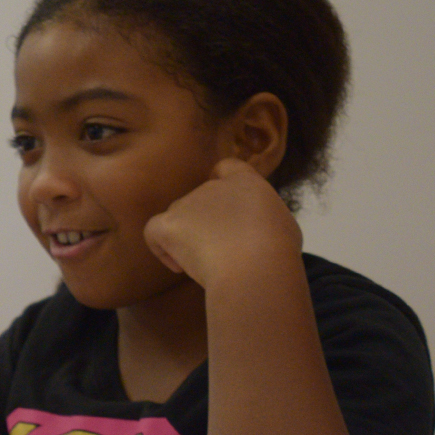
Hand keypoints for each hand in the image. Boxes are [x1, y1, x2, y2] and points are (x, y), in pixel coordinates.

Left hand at [144, 159, 302, 288]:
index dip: (223, 186)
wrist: (254, 265)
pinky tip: (179, 266)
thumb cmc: (277, 251)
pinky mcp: (168, 223)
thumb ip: (260, 217)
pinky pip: (153, 232)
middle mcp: (211, 187)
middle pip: (200, 200)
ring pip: (179, 218)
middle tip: (222, 251)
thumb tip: (251, 227)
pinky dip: (162, 249)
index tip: (227, 210)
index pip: (227, 169)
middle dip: (207, 223)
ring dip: (188, 238)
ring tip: (207, 263)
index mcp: (244, 182)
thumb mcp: (281, 224)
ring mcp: (187, 203)